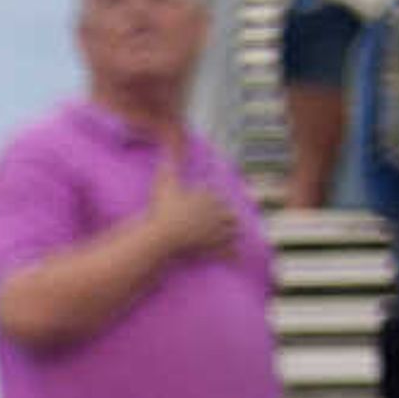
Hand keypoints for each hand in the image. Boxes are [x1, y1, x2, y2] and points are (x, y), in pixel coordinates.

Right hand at [144, 138, 239, 258]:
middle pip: (228, 212)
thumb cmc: (163, 208)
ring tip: (229, 233)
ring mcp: (218, 231)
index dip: (213, 199)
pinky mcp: (215, 247)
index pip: (216, 195)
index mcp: (208, 196)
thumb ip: (168, 162)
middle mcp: (217, 212)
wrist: (164, 235)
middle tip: (225, 217)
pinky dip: (232, 253)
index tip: (211, 202)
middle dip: (226, 214)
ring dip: (230, 231)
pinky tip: (235, 256)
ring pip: (231, 230)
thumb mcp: (164, 181)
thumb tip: (169, 141)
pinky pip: (228, 251)